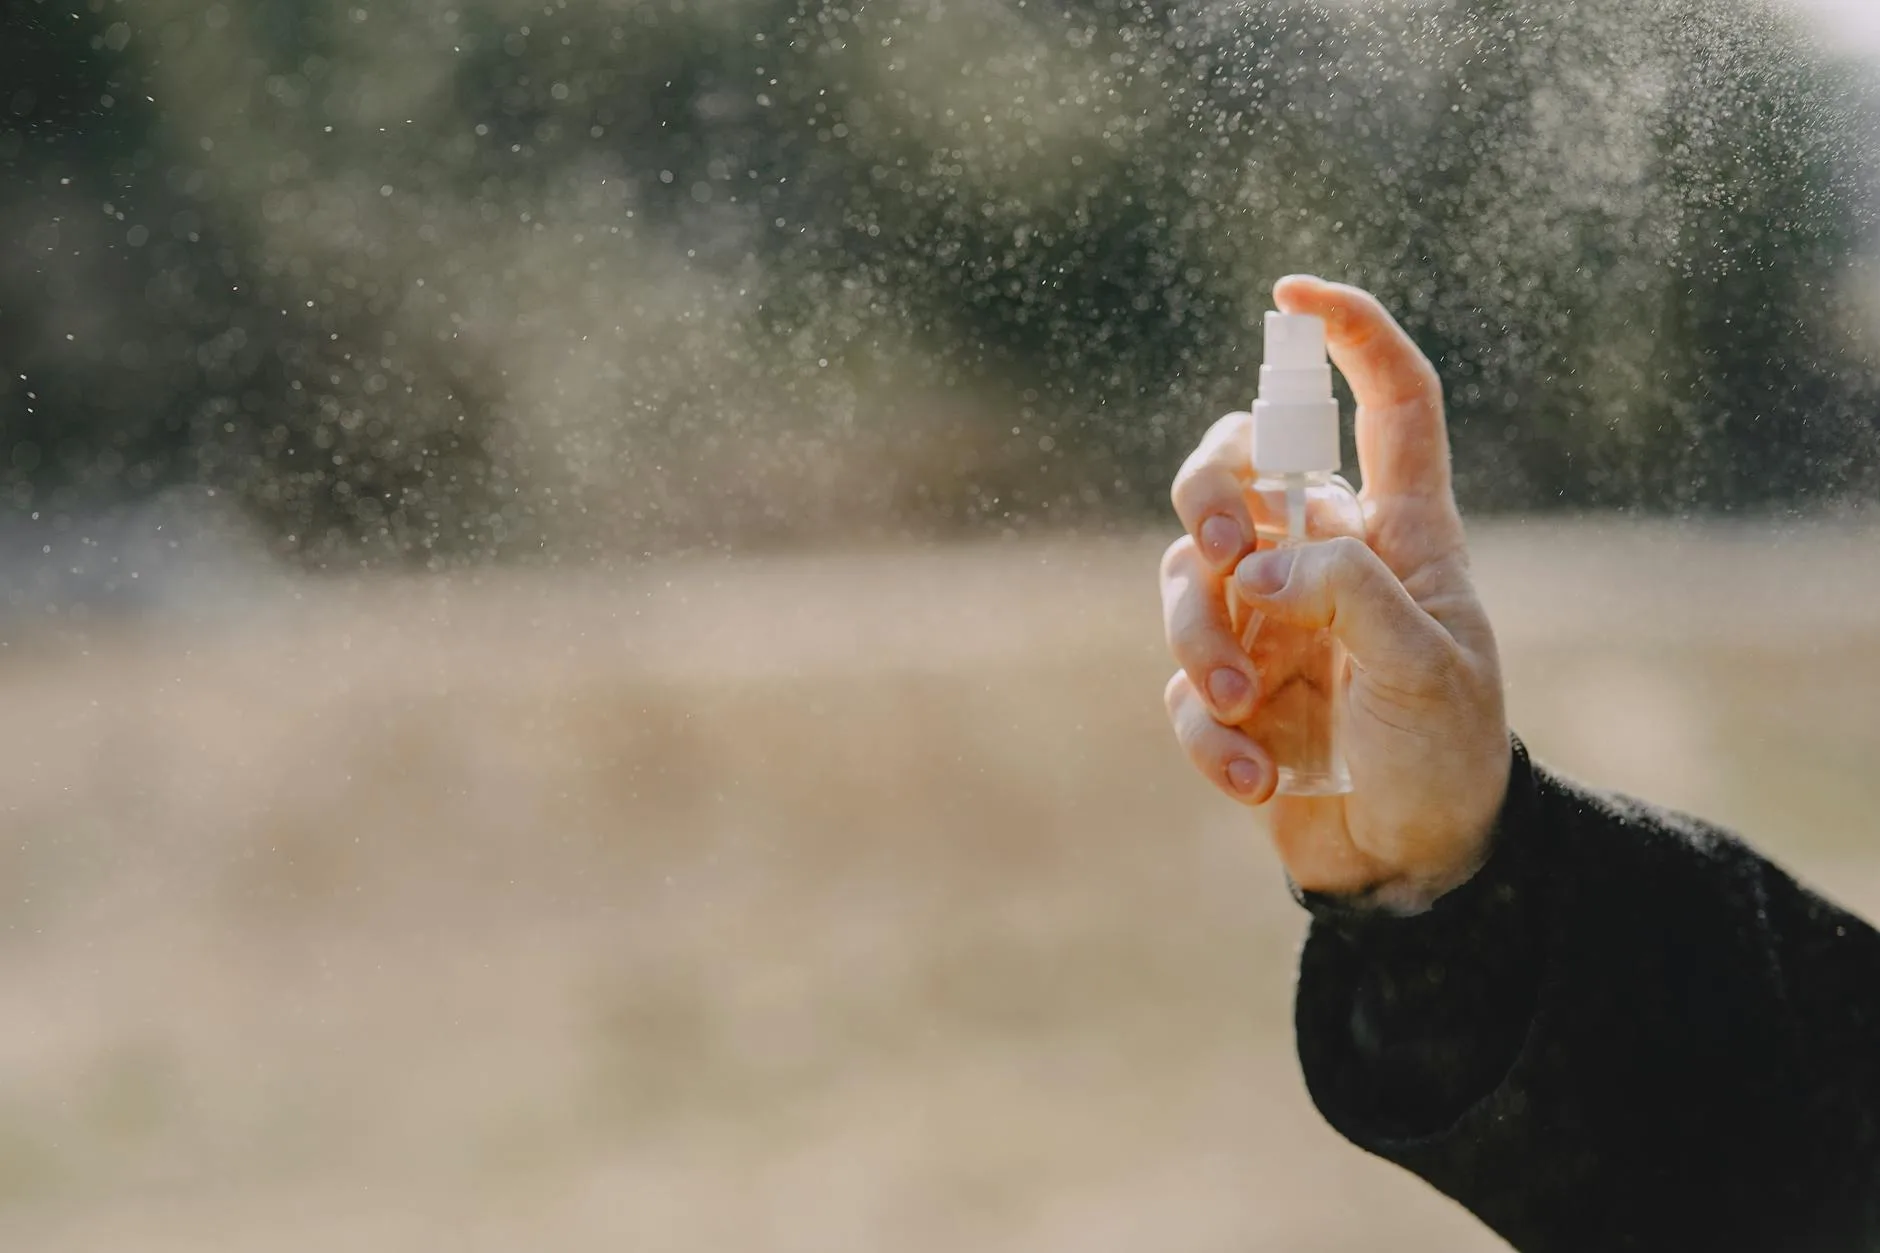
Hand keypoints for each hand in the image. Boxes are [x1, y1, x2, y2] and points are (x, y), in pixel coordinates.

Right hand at [1160, 276, 1509, 906]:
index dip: (1350, 334)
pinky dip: (1207, 732)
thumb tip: (1252, 571)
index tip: (1291, 294)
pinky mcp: (1228, 690)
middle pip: (1238, 466)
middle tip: (1226, 554)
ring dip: (1204, 640)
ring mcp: (1268, 624)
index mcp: (1398, 534)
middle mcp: (1323, 561)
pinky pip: (1183, 684)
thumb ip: (1347, 596)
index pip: (1389, 404)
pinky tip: (1255, 779)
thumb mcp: (1426, 669)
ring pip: (1188, 575)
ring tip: (1249, 708)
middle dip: (1209, 493)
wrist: (1414, 865)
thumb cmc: (1446, 756)